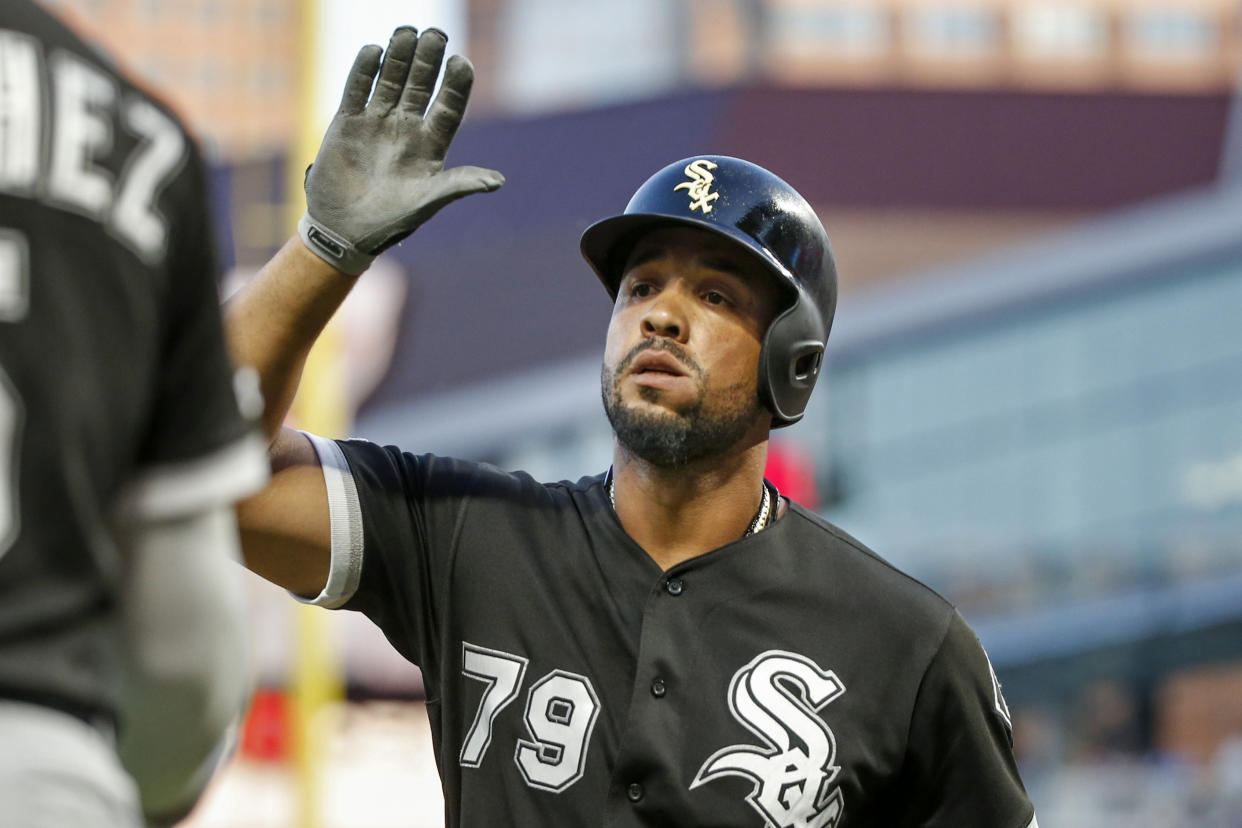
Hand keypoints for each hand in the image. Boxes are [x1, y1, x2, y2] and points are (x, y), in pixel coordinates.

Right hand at [299, 27, 503, 274]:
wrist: (343, 231)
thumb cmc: (391, 222)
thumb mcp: (428, 203)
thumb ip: (458, 185)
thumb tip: (497, 182)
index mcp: (431, 145)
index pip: (449, 107)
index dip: (456, 85)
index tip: (462, 62)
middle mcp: (406, 128)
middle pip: (421, 85)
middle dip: (428, 60)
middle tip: (437, 33)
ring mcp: (377, 122)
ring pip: (390, 80)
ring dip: (399, 56)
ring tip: (407, 31)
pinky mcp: (347, 122)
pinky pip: (357, 89)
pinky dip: (364, 70)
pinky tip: (374, 50)